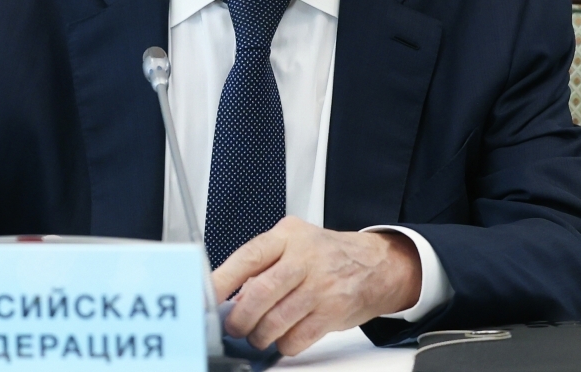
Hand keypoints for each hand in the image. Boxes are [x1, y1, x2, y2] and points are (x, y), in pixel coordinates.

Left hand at [211, 216, 421, 355]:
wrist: (375, 264)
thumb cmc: (324, 254)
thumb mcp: (293, 242)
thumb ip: (264, 263)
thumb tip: (229, 296)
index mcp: (287, 236)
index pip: (248, 257)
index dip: (222, 280)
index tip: (205, 298)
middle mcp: (304, 258)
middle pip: (261, 292)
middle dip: (241, 318)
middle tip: (233, 327)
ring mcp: (321, 285)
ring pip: (277, 320)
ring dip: (260, 335)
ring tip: (257, 335)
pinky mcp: (333, 311)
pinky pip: (298, 337)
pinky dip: (284, 344)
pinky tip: (283, 337)